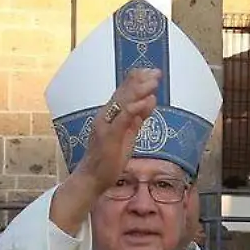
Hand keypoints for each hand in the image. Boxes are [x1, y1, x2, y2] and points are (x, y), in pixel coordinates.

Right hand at [50, 70, 161, 234]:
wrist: (93, 177)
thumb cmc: (109, 158)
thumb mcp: (128, 135)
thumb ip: (137, 118)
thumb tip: (150, 101)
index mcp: (111, 114)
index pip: (124, 92)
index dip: (137, 80)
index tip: (151, 71)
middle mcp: (106, 115)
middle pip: (124, 93)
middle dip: (141, 81)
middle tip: (156, 72)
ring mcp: (106, 124)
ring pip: (123, 102)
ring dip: (139, 90)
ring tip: (153, 81)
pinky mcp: (109, 136)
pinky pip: (122, 119)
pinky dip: (134, 108)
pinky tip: (145, 101)